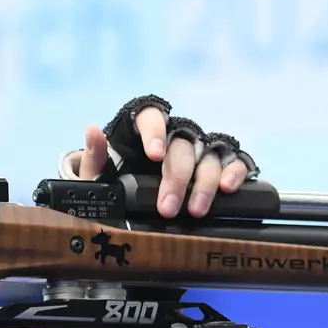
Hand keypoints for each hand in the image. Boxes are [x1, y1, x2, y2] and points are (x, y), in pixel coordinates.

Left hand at [77, 107, 250, 218]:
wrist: (135, 199)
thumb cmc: (118, 180)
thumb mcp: (100, 173)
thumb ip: (95, 156)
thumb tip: (93, 130)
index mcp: (145, 129)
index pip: (152, 117)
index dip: (155, 133)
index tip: (154, 154)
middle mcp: (176, 135)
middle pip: (181, 146)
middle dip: (176, 177)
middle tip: (167, 207)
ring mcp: (200, 149)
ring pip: (208, 156)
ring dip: (204, 183)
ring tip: (196, 210)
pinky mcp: (221, 165)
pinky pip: (234, 162)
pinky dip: (234, 172)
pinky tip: (227, 188)